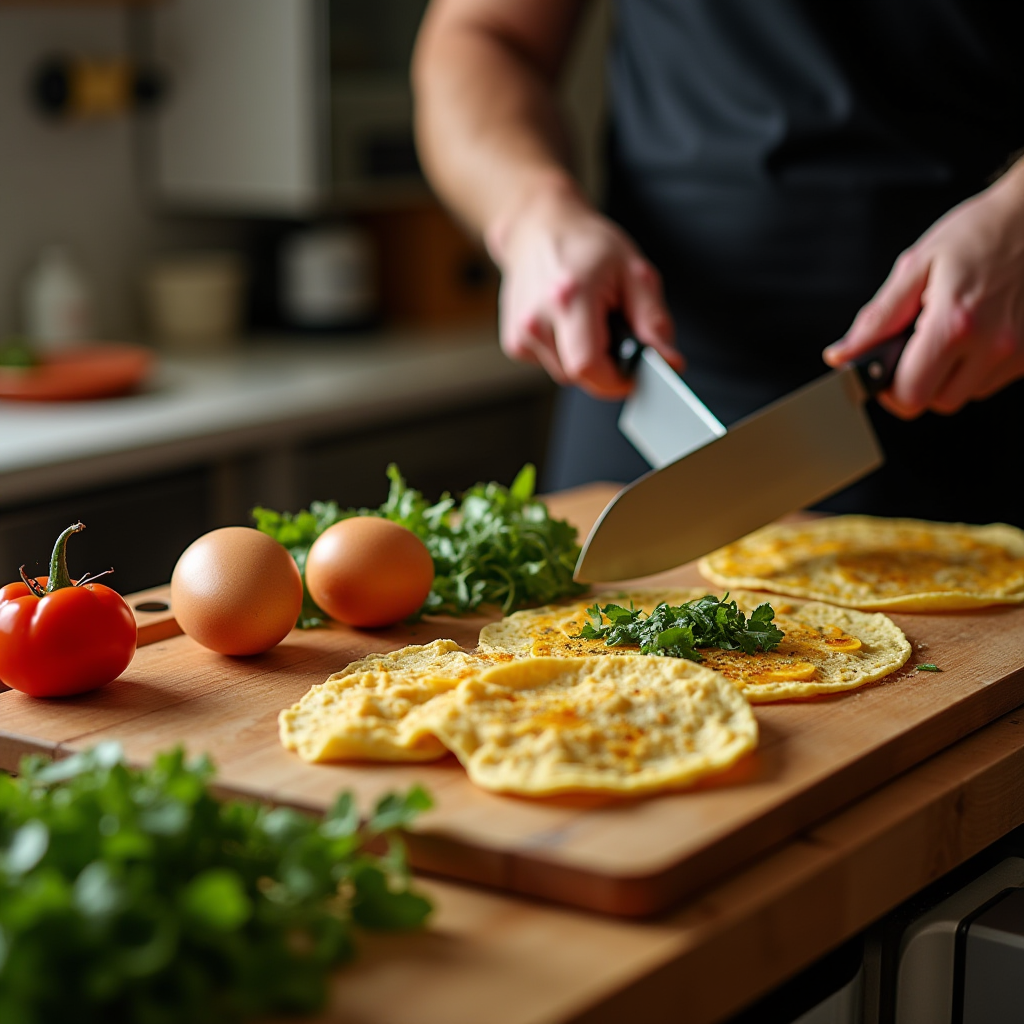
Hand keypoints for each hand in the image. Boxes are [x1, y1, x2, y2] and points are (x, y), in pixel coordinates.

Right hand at [487, 179, 680, 398]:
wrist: (539, 228)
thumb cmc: (587, 245)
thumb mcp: (634, 273)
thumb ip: (654, 322)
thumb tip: (669, 363)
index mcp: (568, 298)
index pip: (589, 368)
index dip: (616, 380)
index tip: (633, 372)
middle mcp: (536, 318)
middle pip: (579, 376)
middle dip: (604, 367)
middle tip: (612, 331)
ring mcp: (520, 331)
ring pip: (565, 375)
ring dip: (584, 358)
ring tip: (587, 320)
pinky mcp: (514, 341)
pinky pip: (550, 365)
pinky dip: (565, 352)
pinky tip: (566, 322)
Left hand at [823, 163, 1023, 418]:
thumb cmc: (981, 232)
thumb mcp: (917, 266)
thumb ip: (877, 318)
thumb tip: (843, 354)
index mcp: (955, 324)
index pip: (910, 395)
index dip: (890, 389)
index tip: (886, 369)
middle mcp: (993, 345)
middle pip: (938, 403)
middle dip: (920, 382)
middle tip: (917, 347)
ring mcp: (1019, 353)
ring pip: (968, 394)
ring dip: (951, 374)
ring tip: (953, 330)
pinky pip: (993, 381)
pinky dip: (978, 366)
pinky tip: (977, 331)